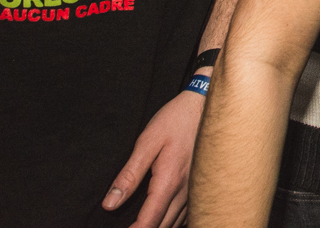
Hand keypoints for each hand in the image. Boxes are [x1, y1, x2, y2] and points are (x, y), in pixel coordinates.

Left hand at [103, 87, 205, 227]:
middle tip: (128, 227)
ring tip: (143, 223)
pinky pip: (190, 213)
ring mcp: (198, 189)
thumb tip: (110, 203)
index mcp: (169, 181)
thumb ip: (129, 175)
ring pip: (178, 222)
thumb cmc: (177, 119)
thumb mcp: (148, 142)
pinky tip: (165, 218)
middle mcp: (187, 191)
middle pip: (164, 226)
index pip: (149, 221)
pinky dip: (175, 221)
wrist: (209, 104)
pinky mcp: (203, 184)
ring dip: (161, 227)